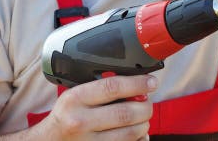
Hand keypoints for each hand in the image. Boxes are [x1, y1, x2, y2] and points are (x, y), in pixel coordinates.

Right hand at [34, 74, 155, 139]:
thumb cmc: (66, 116)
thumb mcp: (75, 95)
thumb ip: (101, 89)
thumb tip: (137, 87)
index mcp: (75, 99)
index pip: (113, 87)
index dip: (137, 83)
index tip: (151, 82)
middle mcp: (80, 121)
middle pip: (126, 113)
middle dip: (145, 107)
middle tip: (147, 103)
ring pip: (130, 133)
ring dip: (144, 124)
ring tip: (142, 118)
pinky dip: (138, 139)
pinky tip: (136, 133)